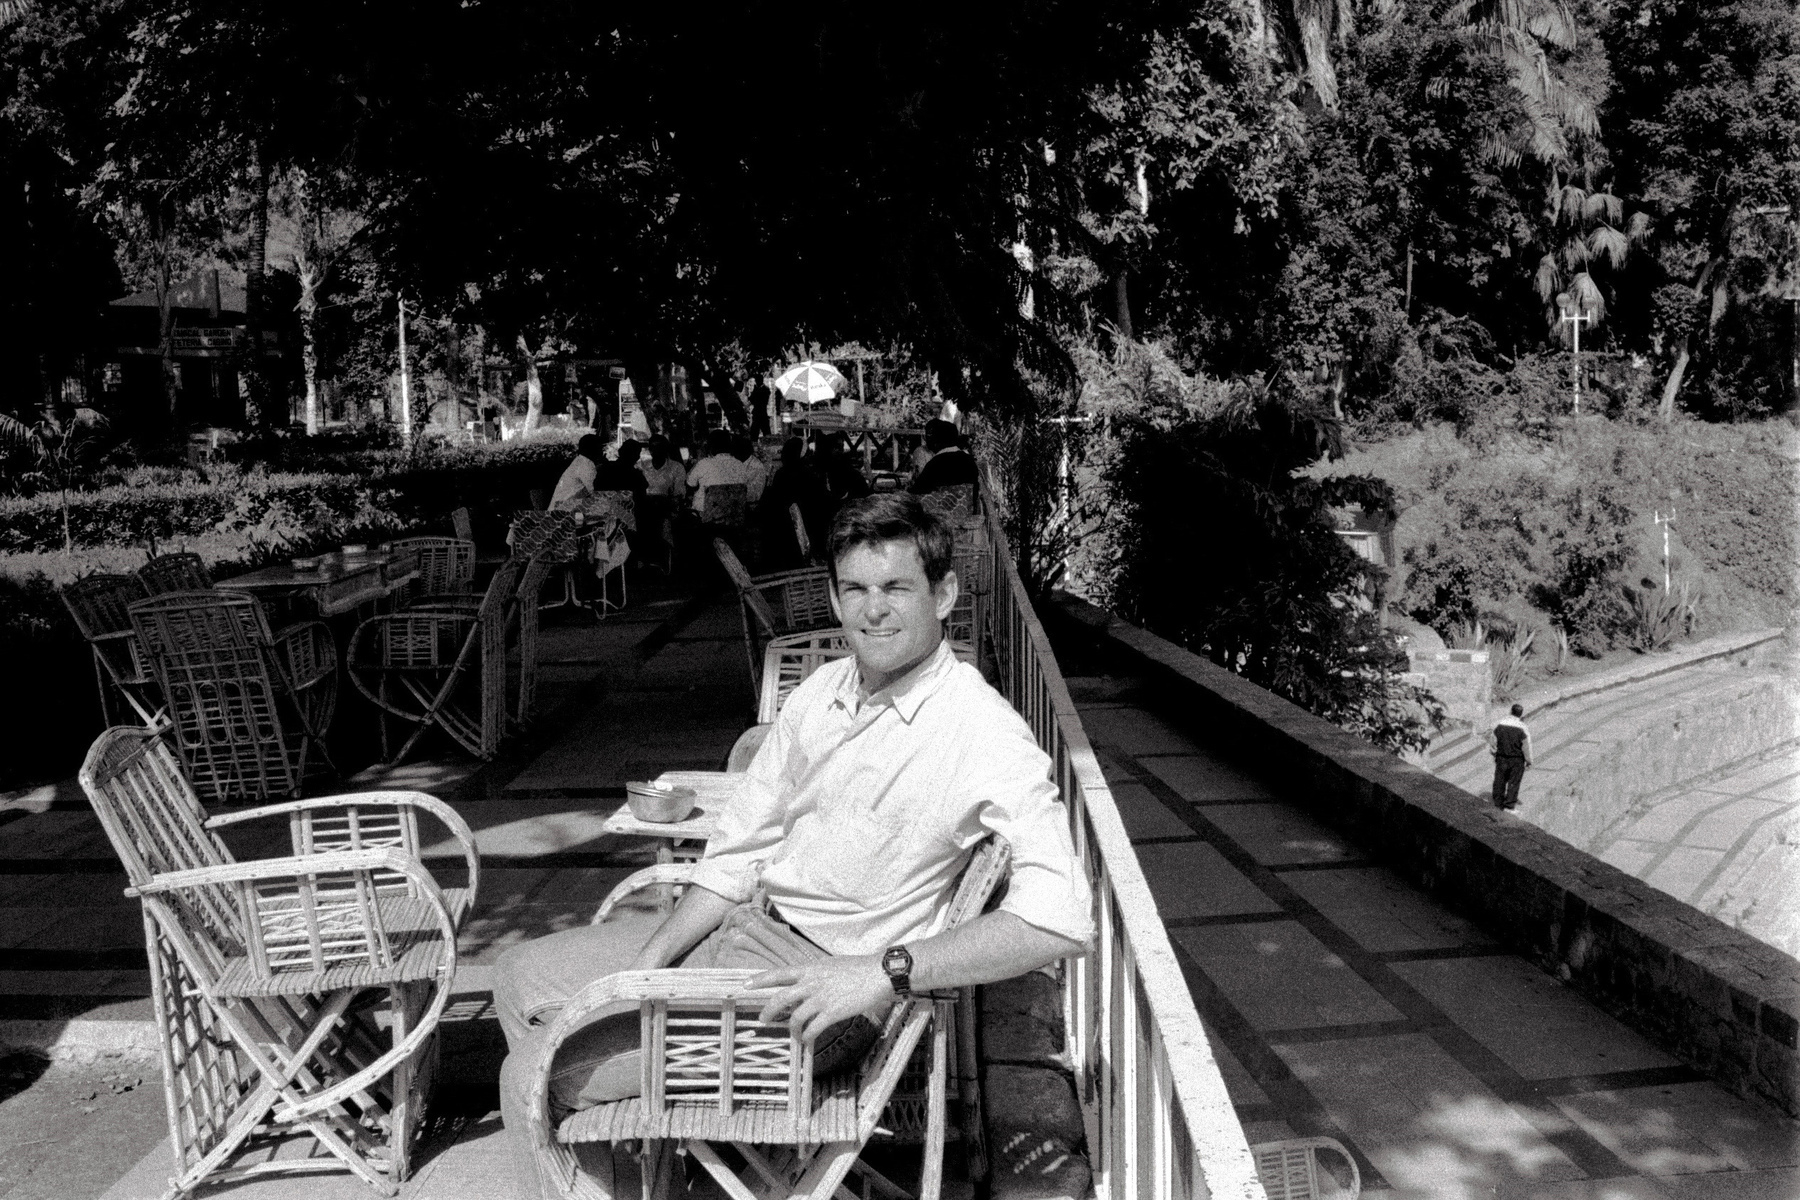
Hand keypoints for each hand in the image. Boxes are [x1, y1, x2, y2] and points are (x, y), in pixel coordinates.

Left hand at [749, 956, 889, 1044]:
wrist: (878, 974)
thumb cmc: (858, 969)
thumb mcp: (832, 966)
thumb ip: (817, 975)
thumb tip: (808, 985)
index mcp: (811, 969)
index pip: (779, 973)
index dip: (760, 979)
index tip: (745, 985)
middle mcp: (812, 982)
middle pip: (780, 998)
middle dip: (768, 1011)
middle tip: (762, 1020)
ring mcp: (821, 998)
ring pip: (795, 1017)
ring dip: (792, 1029)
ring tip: (794, 1035)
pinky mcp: (832, 1012)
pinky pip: (812, 1028)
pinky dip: (807, 1036)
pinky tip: (808, 1040)